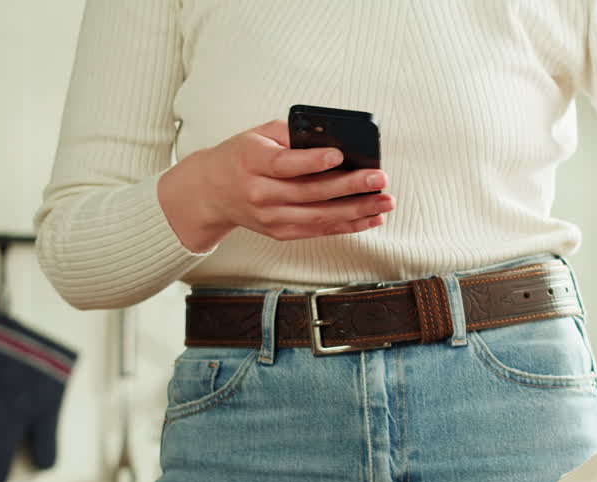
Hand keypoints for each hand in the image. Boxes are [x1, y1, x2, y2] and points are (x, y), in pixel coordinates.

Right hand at [159, 120, 395, 251]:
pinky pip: (319, 230)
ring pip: (320, 216)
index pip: (285, 163)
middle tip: (379, 179)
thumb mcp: (258, 135)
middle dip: (350, 186)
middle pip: (310, 192)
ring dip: (357, 210)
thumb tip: (334, 136)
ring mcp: (271, 217)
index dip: (313, 161)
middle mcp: (260, 193)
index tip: (340, 155)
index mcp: (252, 161)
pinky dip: (348, 225)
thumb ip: (293, 134)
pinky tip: (371, 217)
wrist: (212, 192)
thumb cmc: (241, 156)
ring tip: (385, 201)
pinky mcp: (281, 233)